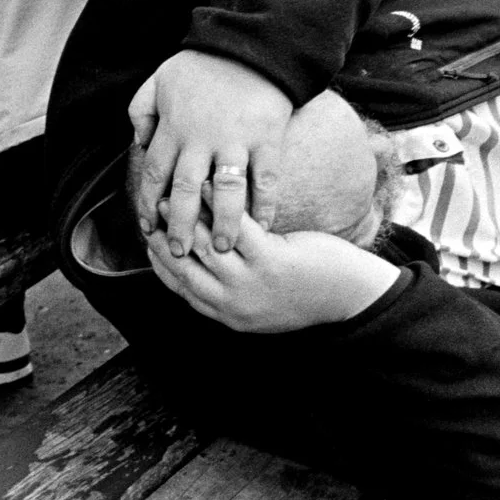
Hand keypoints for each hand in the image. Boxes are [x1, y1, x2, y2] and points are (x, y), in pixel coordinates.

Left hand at [127, 49, 292, 256]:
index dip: (149, 204)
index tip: (148, 229)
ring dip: (224, 223)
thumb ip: (142, 110)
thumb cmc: (203, 63)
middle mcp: (201, 138)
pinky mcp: (267, 138)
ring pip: (226, 191)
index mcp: (173, 127)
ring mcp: (236, 140)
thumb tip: (136, 142)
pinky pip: (267, 178)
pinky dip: (267, 204)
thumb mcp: (160, 79)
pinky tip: (266, 226)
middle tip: (180, 253)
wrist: (252, 43)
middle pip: (187, 191)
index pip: (154, 174)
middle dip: (181, 226)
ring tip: (223, 250)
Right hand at [147, 209, 401, 333]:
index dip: (160, 261)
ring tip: (172, 194)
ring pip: (203, 247)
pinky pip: (233, 226)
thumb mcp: (261, 305)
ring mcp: (251, 283)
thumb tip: (204, 270)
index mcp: (227, 315)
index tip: (149, 239)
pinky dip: (216, 204)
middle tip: (152, 211)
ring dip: (183, 217)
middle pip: (184, 266)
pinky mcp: (270, 260)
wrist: (349, 297)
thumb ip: (231, 292)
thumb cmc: (307, 294)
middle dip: (163, 237)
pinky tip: (205, 185)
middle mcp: (234, 304)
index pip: (180, 287)